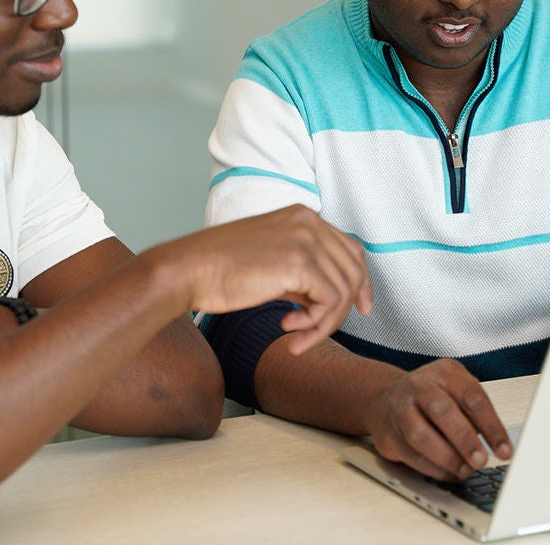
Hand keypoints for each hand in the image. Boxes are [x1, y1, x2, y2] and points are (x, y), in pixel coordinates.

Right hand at [147, 205, 371, 354]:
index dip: (361, 281)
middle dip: (344, 308)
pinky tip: (288, 328)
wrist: (188, 270)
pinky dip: (315, 325)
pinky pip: (330, 303)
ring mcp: (306, 240)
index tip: (360, 308)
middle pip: (353, 269)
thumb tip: (326, 298)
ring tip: (295, 333)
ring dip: (323, 322)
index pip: (350, 248)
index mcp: (302, 215)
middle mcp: (309, 221)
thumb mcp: (270, 260)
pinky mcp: (300, 264)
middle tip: (318, 331)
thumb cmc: (219, 270)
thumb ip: (302, 271)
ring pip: (344, 290)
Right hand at [363, 359, 511, 480]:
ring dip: (447, 457)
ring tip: (465, 470)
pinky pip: (411, 454)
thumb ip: (474, 413)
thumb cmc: (429, 397)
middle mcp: (420, 386)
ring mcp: (400, 409)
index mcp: (444, 373)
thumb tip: (498, 445)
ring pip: (421, 435)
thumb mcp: (455, 391)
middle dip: (465, 440)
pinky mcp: (389, 434)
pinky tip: (449, 473)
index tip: (504, 449)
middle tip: (481, 460)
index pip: (472, 397)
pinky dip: (433, 468)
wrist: (384, 399)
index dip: (491, 426)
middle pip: (443, 411)